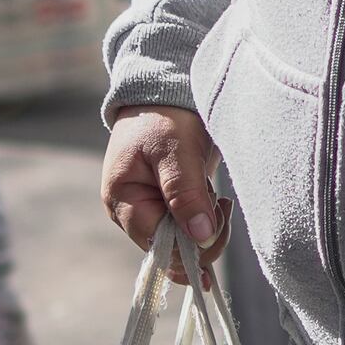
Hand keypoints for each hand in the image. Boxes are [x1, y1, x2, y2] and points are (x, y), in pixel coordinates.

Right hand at [103, 103, 229, 273]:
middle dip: (203, 235)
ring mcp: (150, 210)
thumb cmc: (165, 117)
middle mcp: (131, 212)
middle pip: (171, 250)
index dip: (188, 244)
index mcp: (122, 200)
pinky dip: (207, 221)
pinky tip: (218, 203)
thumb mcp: (175, 151)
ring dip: (209, 226)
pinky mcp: (168, 206)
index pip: (157, 245)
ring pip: (184, 242)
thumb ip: (185, 194)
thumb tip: (201, 238)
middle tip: (222, 205)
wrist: (168, 95)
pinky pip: (189, 229)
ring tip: (219, 198)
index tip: (216, 218)